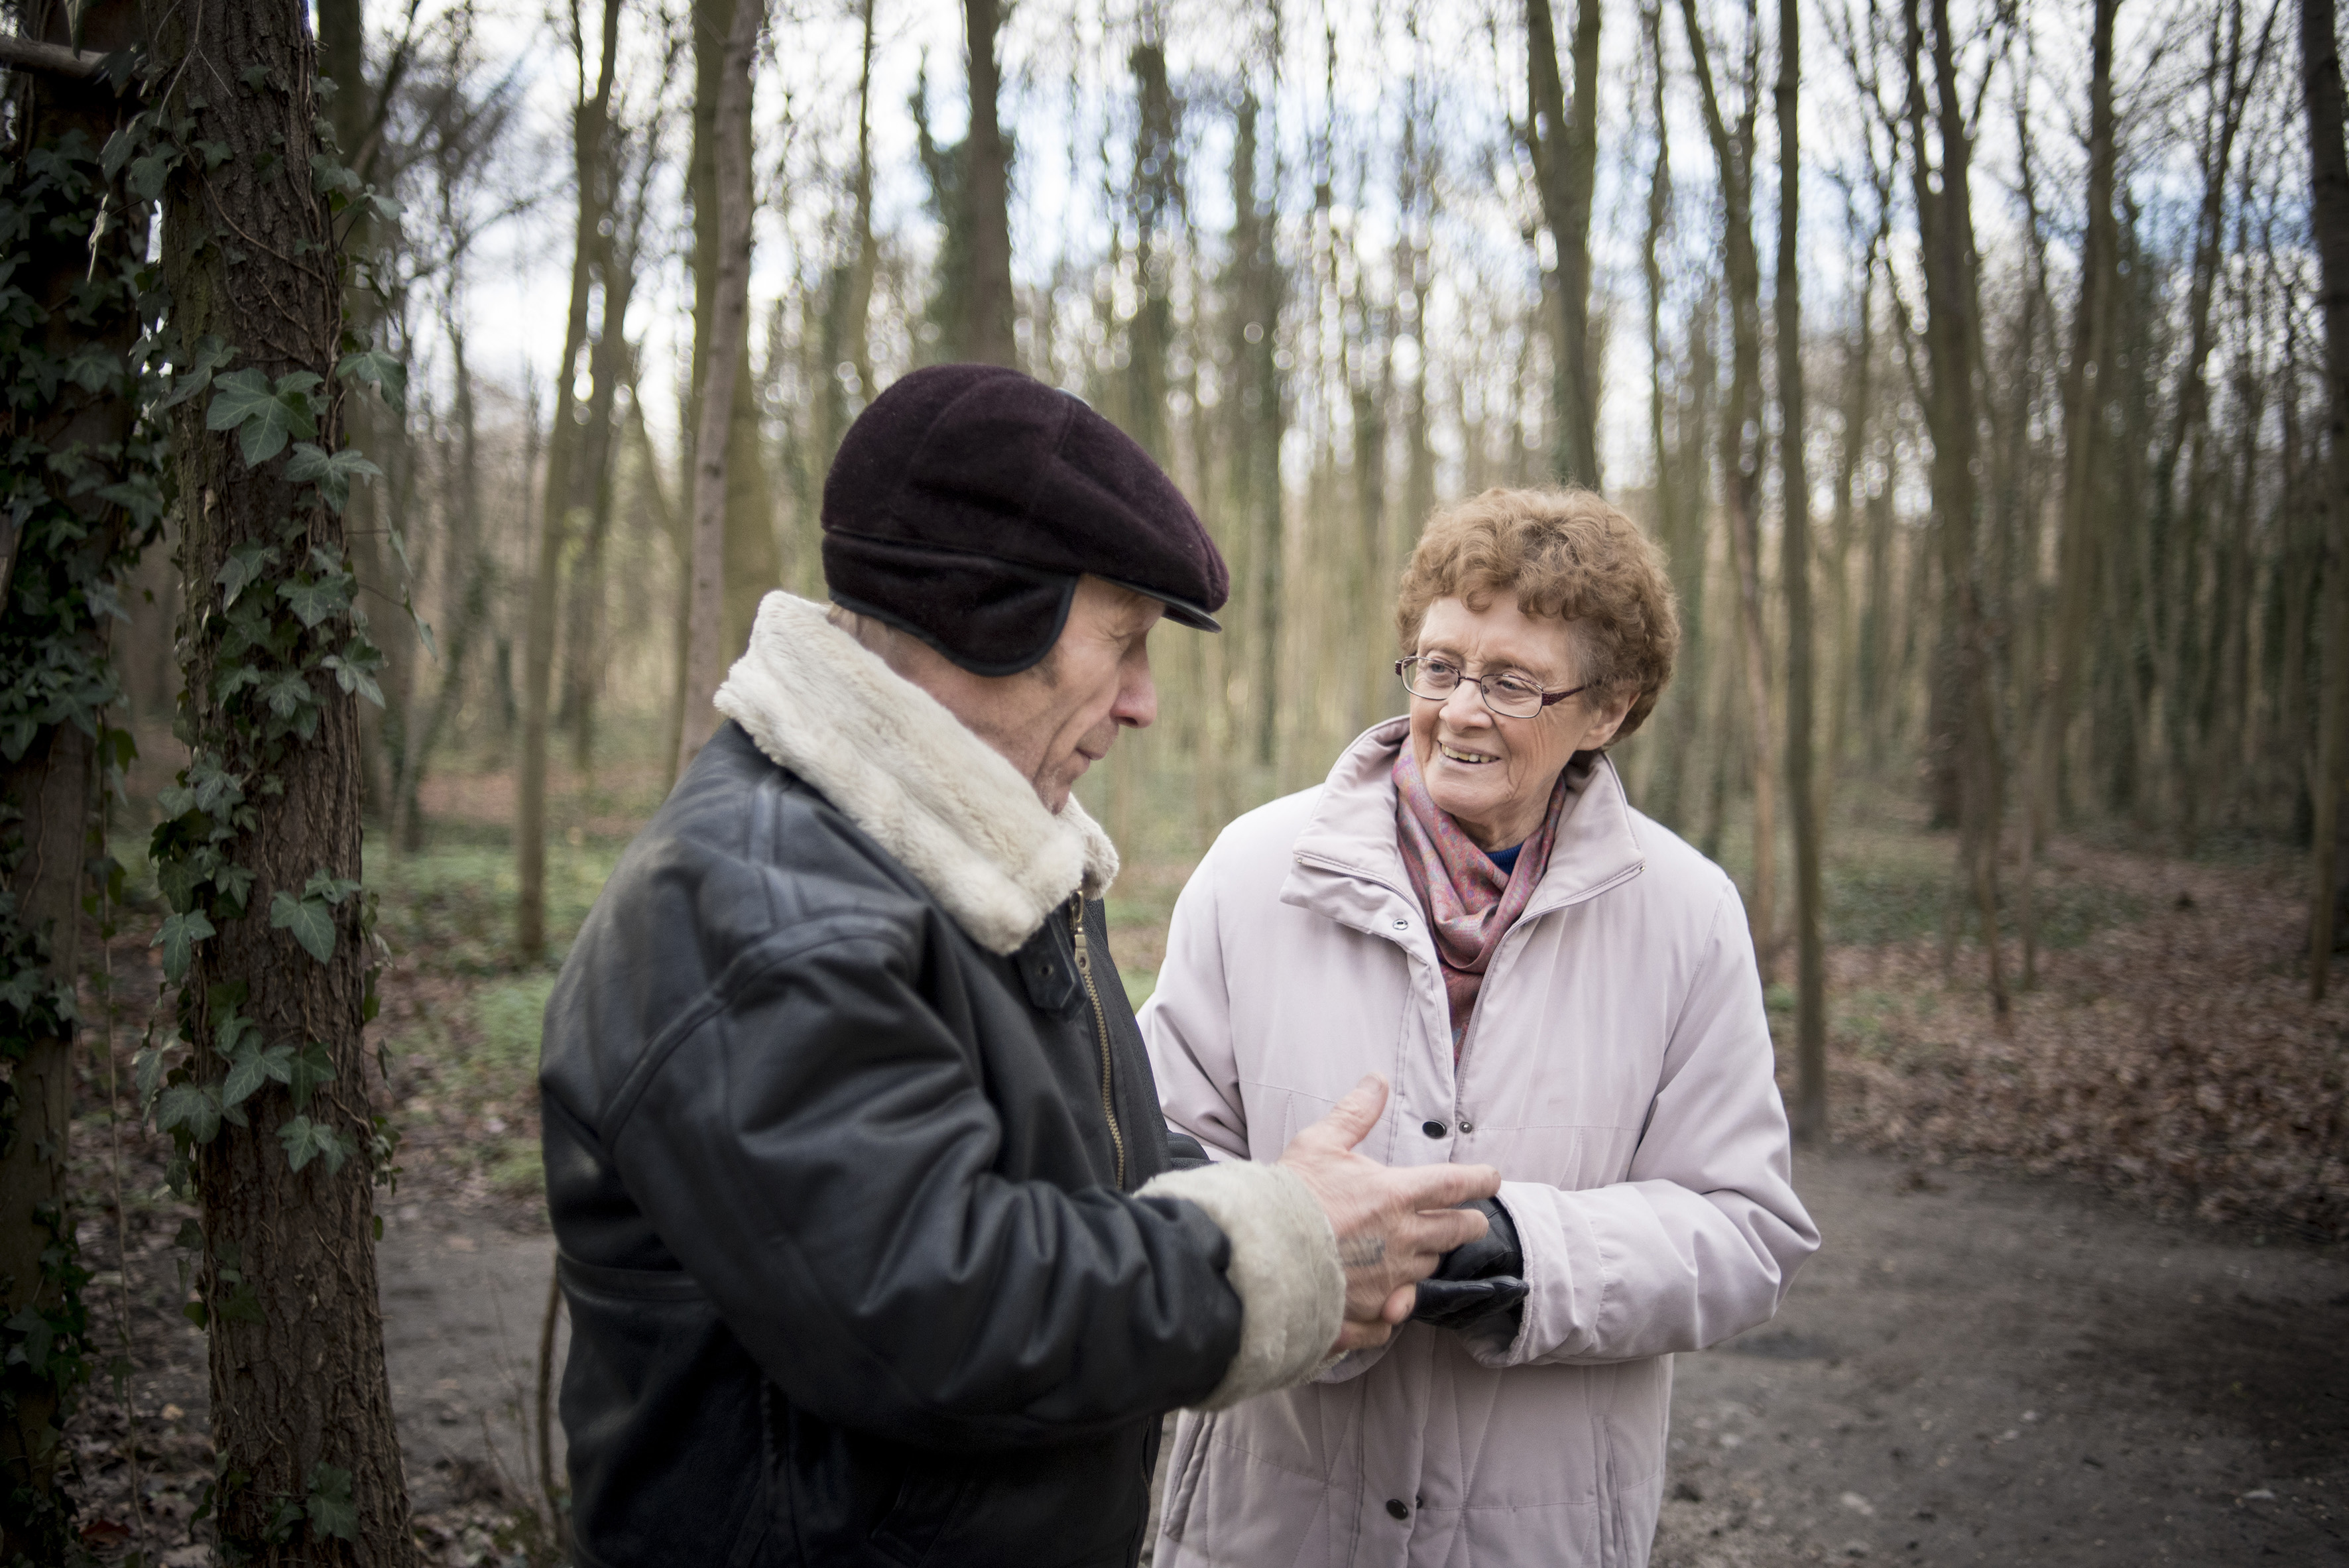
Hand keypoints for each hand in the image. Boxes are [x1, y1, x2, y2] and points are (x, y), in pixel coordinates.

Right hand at [1275, 1074, 1500, 1354]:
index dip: (1480, 1179)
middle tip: (1472, 1220)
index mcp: (1395, 1196)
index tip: (1492, 1178)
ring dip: (1431, 1256)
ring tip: (1423, 1249)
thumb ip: (1354, 1114)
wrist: (1260, 1255)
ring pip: (1429, 1268)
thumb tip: (1377, 1081)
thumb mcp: (1319, 1144)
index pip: (1454, 1185)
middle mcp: (1402, 1240)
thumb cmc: (1289, 1197)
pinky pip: (1399, 1312)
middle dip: (1470, 1224)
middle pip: (1457, 1232)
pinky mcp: (1371, 1312)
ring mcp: (1389, 1280)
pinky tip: (1391, 1299)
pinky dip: (1398, 1303)